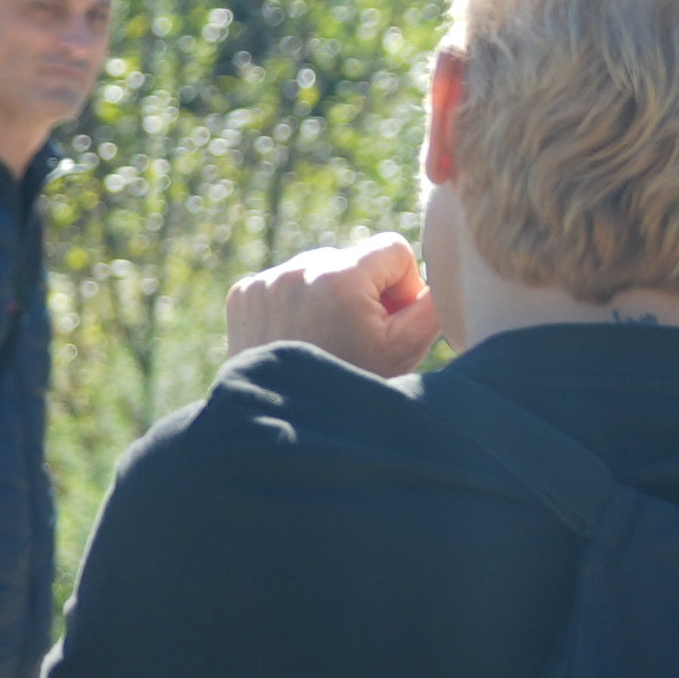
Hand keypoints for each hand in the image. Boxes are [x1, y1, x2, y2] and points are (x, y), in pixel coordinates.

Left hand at [226, 233, 440, 376]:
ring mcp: (265, 282)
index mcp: (341, 277)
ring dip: (328, 296)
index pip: (394, 249)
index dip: (402, 287)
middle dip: (363, 292)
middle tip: (355, 339)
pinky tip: (297, 338)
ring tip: (325, 341)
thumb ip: (432, 304)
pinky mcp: (243, 294)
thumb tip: (435, 276)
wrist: (285, 428)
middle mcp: (299, 270)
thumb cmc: (353, 385)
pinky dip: (295, 304)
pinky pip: (284, 282)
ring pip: (318, 269)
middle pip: (353, 259)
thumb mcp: (406, 349)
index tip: (388, 322)